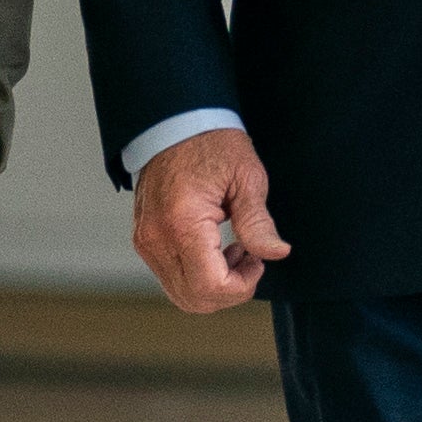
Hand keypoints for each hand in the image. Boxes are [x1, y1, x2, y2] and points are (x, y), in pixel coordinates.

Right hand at [128, 125, 287, 315]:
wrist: (174, 122)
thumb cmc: (210, 143)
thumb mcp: (246, 178)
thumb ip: (258, 223)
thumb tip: (276, 253)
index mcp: (182, 223)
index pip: (211, 287)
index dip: (242, 287)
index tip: (257, 261)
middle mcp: (157, 238)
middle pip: (194, 299)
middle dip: (230, 291)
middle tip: (250, 258)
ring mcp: (146, 241)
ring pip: (181, 294)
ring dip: (213, 285)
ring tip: (233, 250)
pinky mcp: (145, 239)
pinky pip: (170, 276)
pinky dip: (197, 275)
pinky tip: (215, 248)